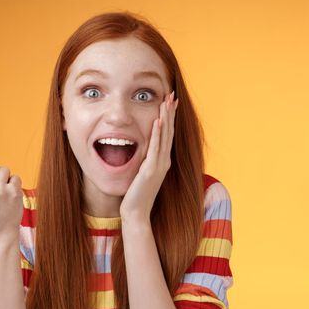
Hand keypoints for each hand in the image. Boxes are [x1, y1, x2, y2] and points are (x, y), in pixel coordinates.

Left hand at [120, 90, 178, 221]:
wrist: (136, 213)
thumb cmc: (136, 195)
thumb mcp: (142, 174)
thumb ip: (144, 162)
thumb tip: (141, 151)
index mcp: (162, 161)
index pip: (167, 135)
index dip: (169, 118)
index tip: (170, 102)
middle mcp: (163, 161)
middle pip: (169, 132)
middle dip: (170, 112)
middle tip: (172, 95)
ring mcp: (158, 165)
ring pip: (164, 137)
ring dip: (166, 117)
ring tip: (167, 101)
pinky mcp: (150, 170)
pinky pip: (155, 148)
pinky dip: (157, 134)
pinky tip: (158, 121)